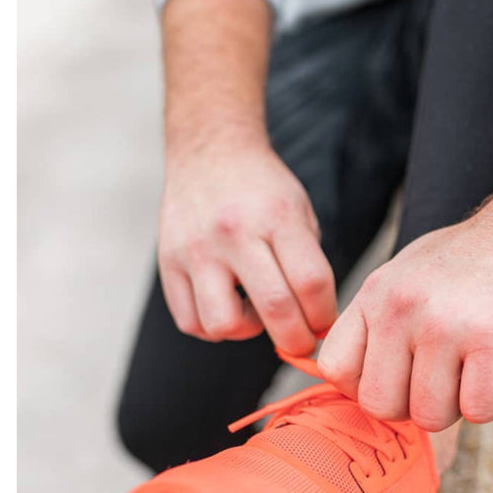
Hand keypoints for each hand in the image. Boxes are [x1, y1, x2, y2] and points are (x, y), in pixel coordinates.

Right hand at [157, 138, 335, 354]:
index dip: (324, 315)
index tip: (324, 323)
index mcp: (277, 216)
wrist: (210, 152)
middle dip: (297, 340)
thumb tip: (317, 323)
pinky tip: (227, 304)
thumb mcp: (299, 211)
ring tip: (255, 310)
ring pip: (225, 325)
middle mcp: (235, 232)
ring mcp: (197, 249)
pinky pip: (191, 322)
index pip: (311, 282)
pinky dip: (214, 326)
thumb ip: (309, 264)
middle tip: (302, 340)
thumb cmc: (262, 190)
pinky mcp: (168, 263)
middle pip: (275, 309)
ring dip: (248, 331)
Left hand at [318, 180, 492, 430]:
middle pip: (380, 406)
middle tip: (450, 371)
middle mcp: (400, 306)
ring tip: (479, 360)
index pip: (335, 369)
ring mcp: (443, 323)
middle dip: (417, 404)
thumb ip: (384, 326)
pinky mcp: (491, 339)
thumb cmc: (482, 258)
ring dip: (460, 402)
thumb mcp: (413, 276)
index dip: (370, 385)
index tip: (404, 373)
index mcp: (376, 293)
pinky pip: (479, 410)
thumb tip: (364, 392)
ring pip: (429, 416)